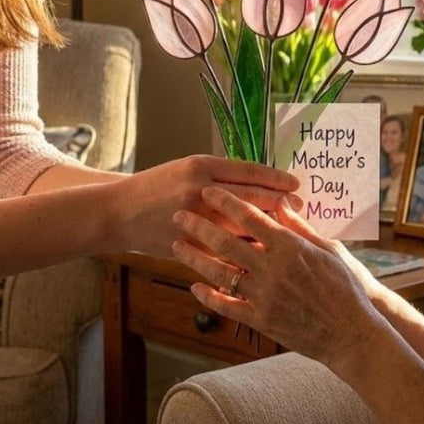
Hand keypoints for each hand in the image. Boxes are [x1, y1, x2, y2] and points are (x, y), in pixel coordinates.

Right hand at [112, 156, 298, 256]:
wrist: (119, 211)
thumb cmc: (159, 186)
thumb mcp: (188, 169)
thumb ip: (221, 176)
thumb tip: (261, 182)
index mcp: (201, 166)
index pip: (248, 171)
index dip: (276, 178)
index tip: (297, 184)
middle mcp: (199, 189)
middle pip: (250, 198)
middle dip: (280, 205)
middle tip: (303, 209)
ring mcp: (193, 219)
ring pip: (240, 227)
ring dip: (267, 232)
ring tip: (289, 235)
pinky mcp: (187, 244)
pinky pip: (222, 251)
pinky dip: (242, 253)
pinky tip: (261, 258)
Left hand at [170, 186, 383, 369]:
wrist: (351, 334)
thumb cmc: (344, 287)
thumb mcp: (328, 249)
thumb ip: (299, 226)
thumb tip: (280, 200)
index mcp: (290, 247)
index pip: (250, 218)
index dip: (226, 202)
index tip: (207, 191)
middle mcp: (273, 269)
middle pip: (227, 242)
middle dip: (199, 225)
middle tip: (178, 214)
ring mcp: (265, 296)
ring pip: (221, 272)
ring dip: (195, 258)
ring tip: (177, 246)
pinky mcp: (262, 320)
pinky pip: (228, 306)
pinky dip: (209, 296)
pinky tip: (194, 286)